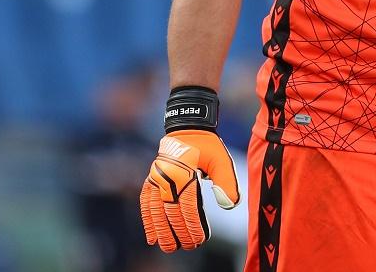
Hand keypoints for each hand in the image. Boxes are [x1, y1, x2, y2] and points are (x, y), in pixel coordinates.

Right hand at [140, 129, 240, 251]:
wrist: (188, 127)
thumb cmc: (208, 146)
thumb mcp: (222, 160)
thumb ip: (227, 182)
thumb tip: (229, 206)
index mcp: (185, 173)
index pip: (188, 207)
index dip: (193, 225)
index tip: (199, 240)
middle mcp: (167, 178)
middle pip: (171, 212)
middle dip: (179, 232)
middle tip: (187, 247)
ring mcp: (156, 179)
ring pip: (156, 210)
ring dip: (161, 231)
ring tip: (168, 247)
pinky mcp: (151, 179)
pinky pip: (145, 203)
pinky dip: (147, 220)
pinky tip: (152, 236)